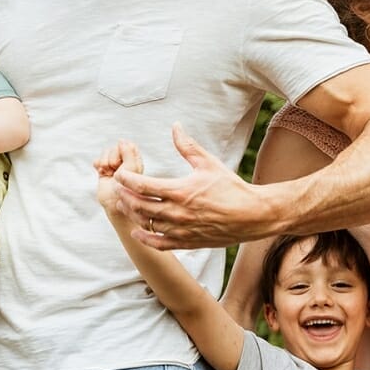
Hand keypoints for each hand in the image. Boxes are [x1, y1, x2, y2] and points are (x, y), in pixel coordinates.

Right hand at [94, 140, 144, 211]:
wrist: (116, 208)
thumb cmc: (129, 193)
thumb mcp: (131, 172)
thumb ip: (128, 154)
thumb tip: (122, 140)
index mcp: (136, 161)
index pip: (128, 145)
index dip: (122, 151)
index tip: (122, 164)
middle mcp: (125, 162)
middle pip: (116, 147)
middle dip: (112, 158)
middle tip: (114, 170)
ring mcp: (114, 166)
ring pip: (106, 152)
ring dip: (105, 161)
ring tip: (108, 172)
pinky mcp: (104, 171)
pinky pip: (99, 159)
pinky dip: (98, 164)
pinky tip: (101, 172)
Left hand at [113, 123, 268, 249]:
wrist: (252, 215)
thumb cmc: (231, 187)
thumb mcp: (208, 163)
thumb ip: (187, 146)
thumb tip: (175, 126)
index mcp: (179, 190)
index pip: (141, 185)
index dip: (125, 178)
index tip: (120, 173)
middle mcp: (176, 212)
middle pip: (137, 205)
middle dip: (123, 195)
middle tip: (118, 187)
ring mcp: (180, 230)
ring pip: (145, 224)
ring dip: (131, 214)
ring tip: (126, 203)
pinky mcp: (186, 242)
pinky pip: (159, 243)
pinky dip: (144, 238)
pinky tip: (137, 230)